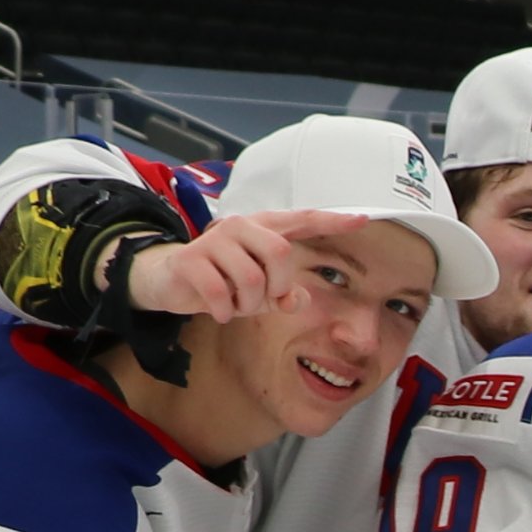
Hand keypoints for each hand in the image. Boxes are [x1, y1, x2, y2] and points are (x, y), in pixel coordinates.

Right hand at [126, 210, 368, 320]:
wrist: (168, 279)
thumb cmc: (222, 281)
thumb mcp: (258, 291)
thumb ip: (283, 293)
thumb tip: (298, 300)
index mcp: (262, 229)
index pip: (301, 220)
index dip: (331, 221)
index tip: (363, 219)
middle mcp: (239, 227)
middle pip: (279, 253)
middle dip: (277, 285)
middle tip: (264, 298)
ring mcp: (213, 241)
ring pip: (251, 277)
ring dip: (248, 303)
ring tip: (237, 305)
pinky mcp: (190, 260)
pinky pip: (221, 292)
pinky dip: (225, 311)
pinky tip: (220, 312)